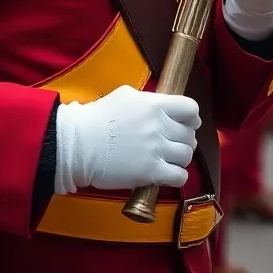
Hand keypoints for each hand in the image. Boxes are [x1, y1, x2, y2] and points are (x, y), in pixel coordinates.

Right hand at [53, 85, 199, 193]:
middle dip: (184, 139)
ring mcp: (156, 150)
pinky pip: (179, 176)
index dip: (192, 118)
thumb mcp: (126, 96)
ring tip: (169, 159)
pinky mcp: (150, 172)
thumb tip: (162, 106)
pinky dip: (177, 176)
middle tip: (173, 143)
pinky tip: (166, 173)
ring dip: (180, 158)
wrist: (79, 143)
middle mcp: (159, 126)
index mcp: (155, 105)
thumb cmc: (98, 117)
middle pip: (189, 134)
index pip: (190, 109)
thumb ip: (149, 101)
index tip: (188, 124)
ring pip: (187, 155)